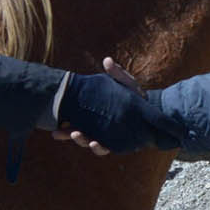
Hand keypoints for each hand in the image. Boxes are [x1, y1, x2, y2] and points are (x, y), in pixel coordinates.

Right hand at [51, 57, 179, 155]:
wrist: (155, 113)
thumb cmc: (137, 98)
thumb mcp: (126, 84)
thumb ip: (117, 74)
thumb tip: (107, 60)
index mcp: (95, 113)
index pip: (75, 115)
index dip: (63, 116)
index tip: (54, 115)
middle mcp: (98, 127)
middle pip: (77, 132)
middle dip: (66, 134)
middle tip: (56, 132)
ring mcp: (106, 137)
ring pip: (88, 142)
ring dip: (80, 140)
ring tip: (76, 135)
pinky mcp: (117, 145)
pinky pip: (105, 149)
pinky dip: (99, 148)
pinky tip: (95, 143)